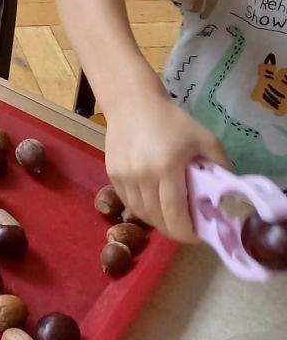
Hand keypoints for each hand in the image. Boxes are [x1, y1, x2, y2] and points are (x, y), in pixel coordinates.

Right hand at [104, 85, 230, 242]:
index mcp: (167, 168)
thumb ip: (220, 165)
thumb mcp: (204, 138)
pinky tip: (153, 203)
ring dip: (157, 221)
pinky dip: (142, 209)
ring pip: (141, 213)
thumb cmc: (172, 120)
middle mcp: (142, 176)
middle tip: (186, 228)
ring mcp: (124, 176)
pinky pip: (128, 202)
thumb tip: (227, 193)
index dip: (186, 232)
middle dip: (173, 230)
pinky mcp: (112, 174)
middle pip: (157, 218)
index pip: (174, 214)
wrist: (133, 103)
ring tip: (170, 218)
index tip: (197, 236)